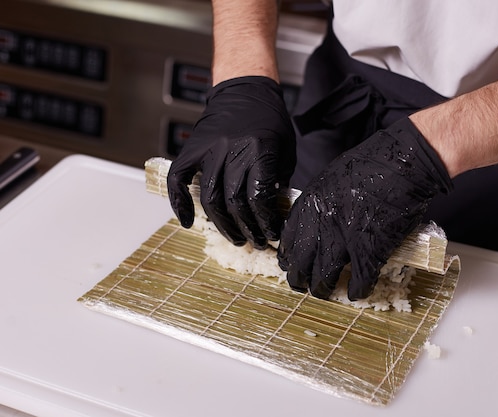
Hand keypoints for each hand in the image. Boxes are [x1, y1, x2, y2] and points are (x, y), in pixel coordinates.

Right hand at [167, 76, 294, 248]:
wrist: (246, 90)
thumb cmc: (269, 120)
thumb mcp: (285, 150)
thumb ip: (278, 180)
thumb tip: (272, 213)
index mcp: (260, 150)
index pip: (259, 197)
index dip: (265, 222)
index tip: (271, 233)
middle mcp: (232, 150)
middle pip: (234, 202)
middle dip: (247, 228)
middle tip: (255, 241)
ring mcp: (209, 149)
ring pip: (210, 198)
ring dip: (222, 224)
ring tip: (235, 237)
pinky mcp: (192, 148)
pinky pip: (178, 179)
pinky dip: (180, 203)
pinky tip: (188, 221)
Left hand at [277, 118, 452, 299]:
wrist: (404, 164)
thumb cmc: (373, 163)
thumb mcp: (332, 177)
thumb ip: (321, 201)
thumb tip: (317, 218)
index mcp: (311, 203)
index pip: (289, 237)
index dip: (288, 255)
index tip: (288, 263)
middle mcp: (322, 224)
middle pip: (302, 261)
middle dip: (298, 278)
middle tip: (301, 285)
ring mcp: (346, 240)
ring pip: (324, 276)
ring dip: (323, 288)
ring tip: (324, 293)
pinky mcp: (371, 251)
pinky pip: (359, 280)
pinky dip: (356, 290)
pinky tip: (355, 293)